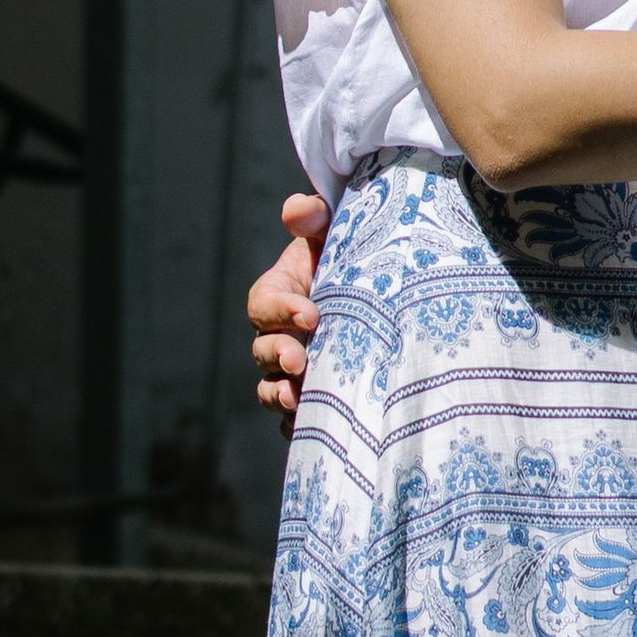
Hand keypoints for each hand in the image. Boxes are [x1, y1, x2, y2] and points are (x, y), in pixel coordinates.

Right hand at [247, 190, 329, 415]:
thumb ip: (313, 215)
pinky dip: (299, 424)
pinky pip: (294, 419)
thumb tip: (298, 210)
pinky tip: (316, 427)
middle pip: (262, 351)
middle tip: (299, 359)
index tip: (311, 314)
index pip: (264, 303)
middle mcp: (277, 335)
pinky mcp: (310, 396)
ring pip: (270, 388)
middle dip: (277, 356)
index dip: (281, 310)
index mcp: (277, 293)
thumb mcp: (331, 228)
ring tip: (296, 398)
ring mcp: (290, 369)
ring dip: (279, 395)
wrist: (374, 291)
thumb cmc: (347, 254)